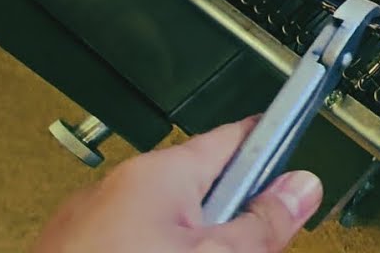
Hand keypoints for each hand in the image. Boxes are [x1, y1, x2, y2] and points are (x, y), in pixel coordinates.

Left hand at [33, 117, 322, 252]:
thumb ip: (263, 223)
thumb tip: (302, 187)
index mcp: (157, 172)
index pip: (236, 137)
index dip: (274, 143)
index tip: (299, 145)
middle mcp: (118, 187)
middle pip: (204, 188)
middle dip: (234, 216)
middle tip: (256, 246)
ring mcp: (91, 223)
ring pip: (168, 222)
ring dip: (195, 242)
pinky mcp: (77, 249)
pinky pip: (134, 241)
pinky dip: (156, 250)